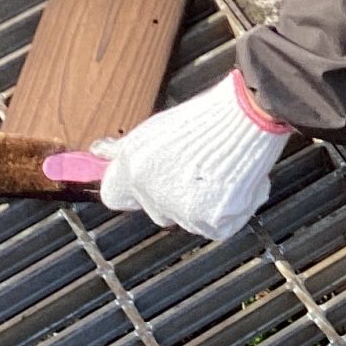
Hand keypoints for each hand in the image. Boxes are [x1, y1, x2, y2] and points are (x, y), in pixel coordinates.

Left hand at [93, 70, 292, 239]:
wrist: (247, 117)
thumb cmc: (207, 117)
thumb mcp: (157, 127)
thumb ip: (125, 148)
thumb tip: (98, 151)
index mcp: (133, 167)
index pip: (114, 196)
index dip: (133, 189)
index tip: (148, 181)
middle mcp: (151, 193)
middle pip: (154, 209)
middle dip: (172, 195)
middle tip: (195, 169)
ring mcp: (180, 211)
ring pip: (186, 219)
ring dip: (201, 204)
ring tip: (218, 173)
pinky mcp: (210, 222)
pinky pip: (214, 228)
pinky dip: (227, 213)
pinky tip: (234, 185)